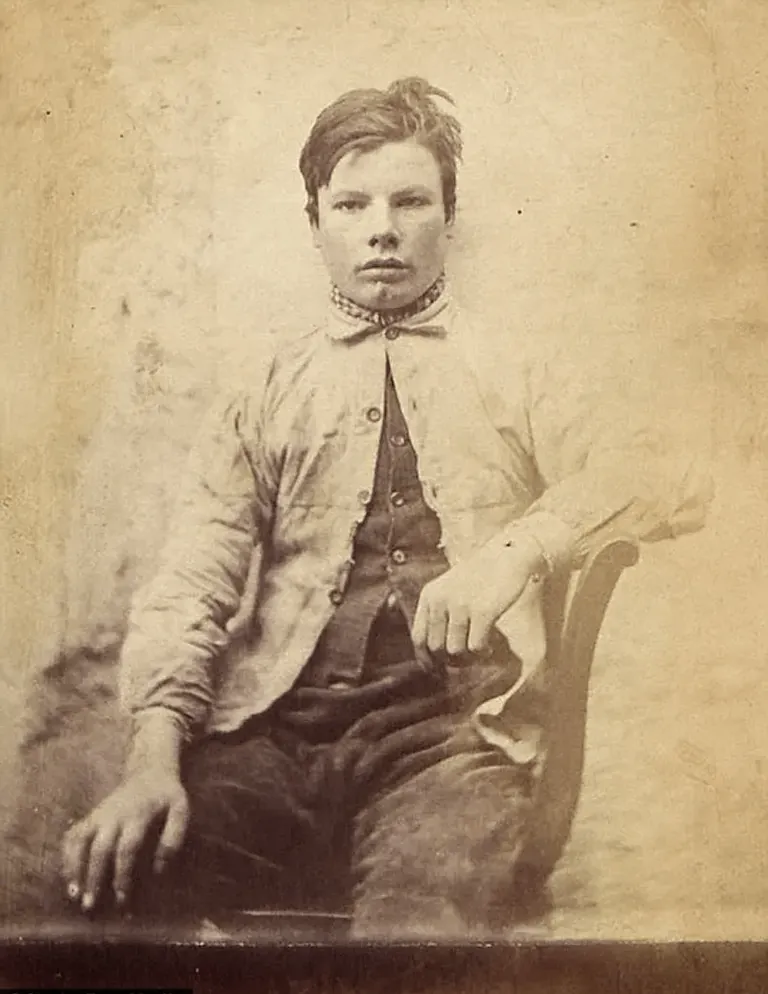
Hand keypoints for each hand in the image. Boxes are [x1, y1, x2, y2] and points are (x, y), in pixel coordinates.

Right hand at [61, 770, 188, 912]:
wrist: (149, 769)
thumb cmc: (166, 794)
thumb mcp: (181, 809)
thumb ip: (173, 838)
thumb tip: (159, 870)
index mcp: (138, 815)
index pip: (126, 849)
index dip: (122, 875)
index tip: (121, 898)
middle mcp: (114, 815)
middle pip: (99, 848)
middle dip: (93, 877)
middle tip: (90, 905)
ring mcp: (99, 814)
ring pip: (79, 840)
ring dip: (73, 867)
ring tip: (72, 894)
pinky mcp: (91, 815)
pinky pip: (73, 834)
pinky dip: (66, 855)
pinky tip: (66, 876)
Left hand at [412, 537, 540, 655]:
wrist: (509, 554)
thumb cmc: (481, 575)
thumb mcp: (449, 587)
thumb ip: (438, 612)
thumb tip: (433, 652)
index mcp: (429, 595)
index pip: (418, 637)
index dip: (426, 660)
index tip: (437, 670)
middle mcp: (440, 600)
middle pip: (436, 648)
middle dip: (452, 661)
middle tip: (468, 658)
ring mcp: (460, 605)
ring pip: (455, 651)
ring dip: (470, 658)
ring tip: (481, 649)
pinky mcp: (482, 611)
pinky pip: (476, 647)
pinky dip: (483, 652)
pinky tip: (491, 646)